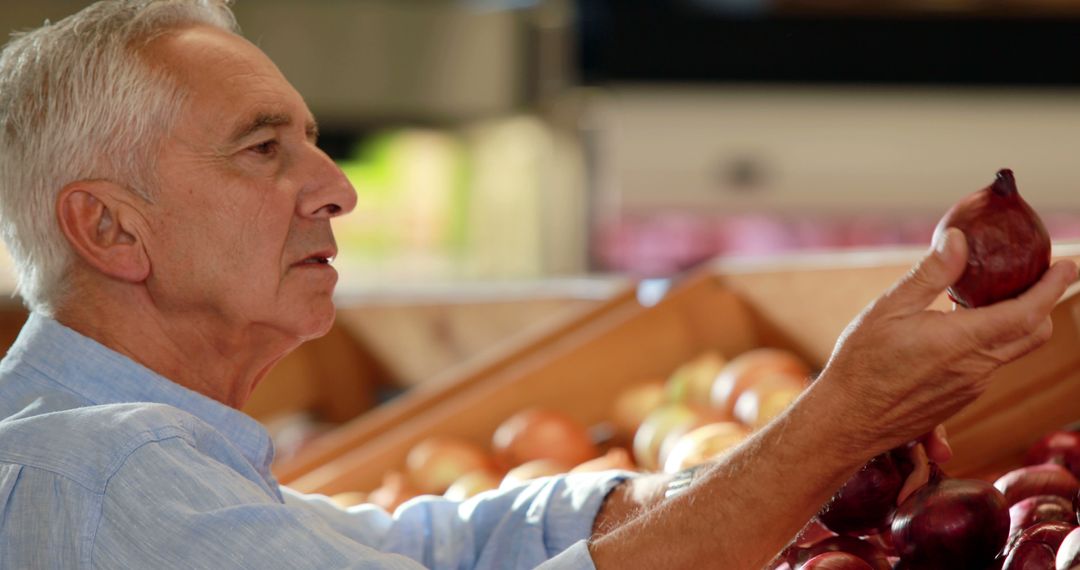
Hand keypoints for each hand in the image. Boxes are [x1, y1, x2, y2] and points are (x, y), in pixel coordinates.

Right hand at [814, 227, 1076, 456]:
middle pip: (1034, 334)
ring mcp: (970, 388)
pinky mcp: (958, 401)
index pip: (1028, 312)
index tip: (1067, 266)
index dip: (1052, 287)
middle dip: (1044, 305)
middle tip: (1038, 279)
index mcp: (962, 340)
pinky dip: (987, 345)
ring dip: (1013, 324)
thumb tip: (958, 239)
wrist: (847, 421)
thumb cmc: (861, 363)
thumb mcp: (889, 309)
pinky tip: (954, 335)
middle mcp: (976, 368)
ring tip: (986, 300)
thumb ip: (931, 274)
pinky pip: (987, 368)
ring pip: (1011, 352)